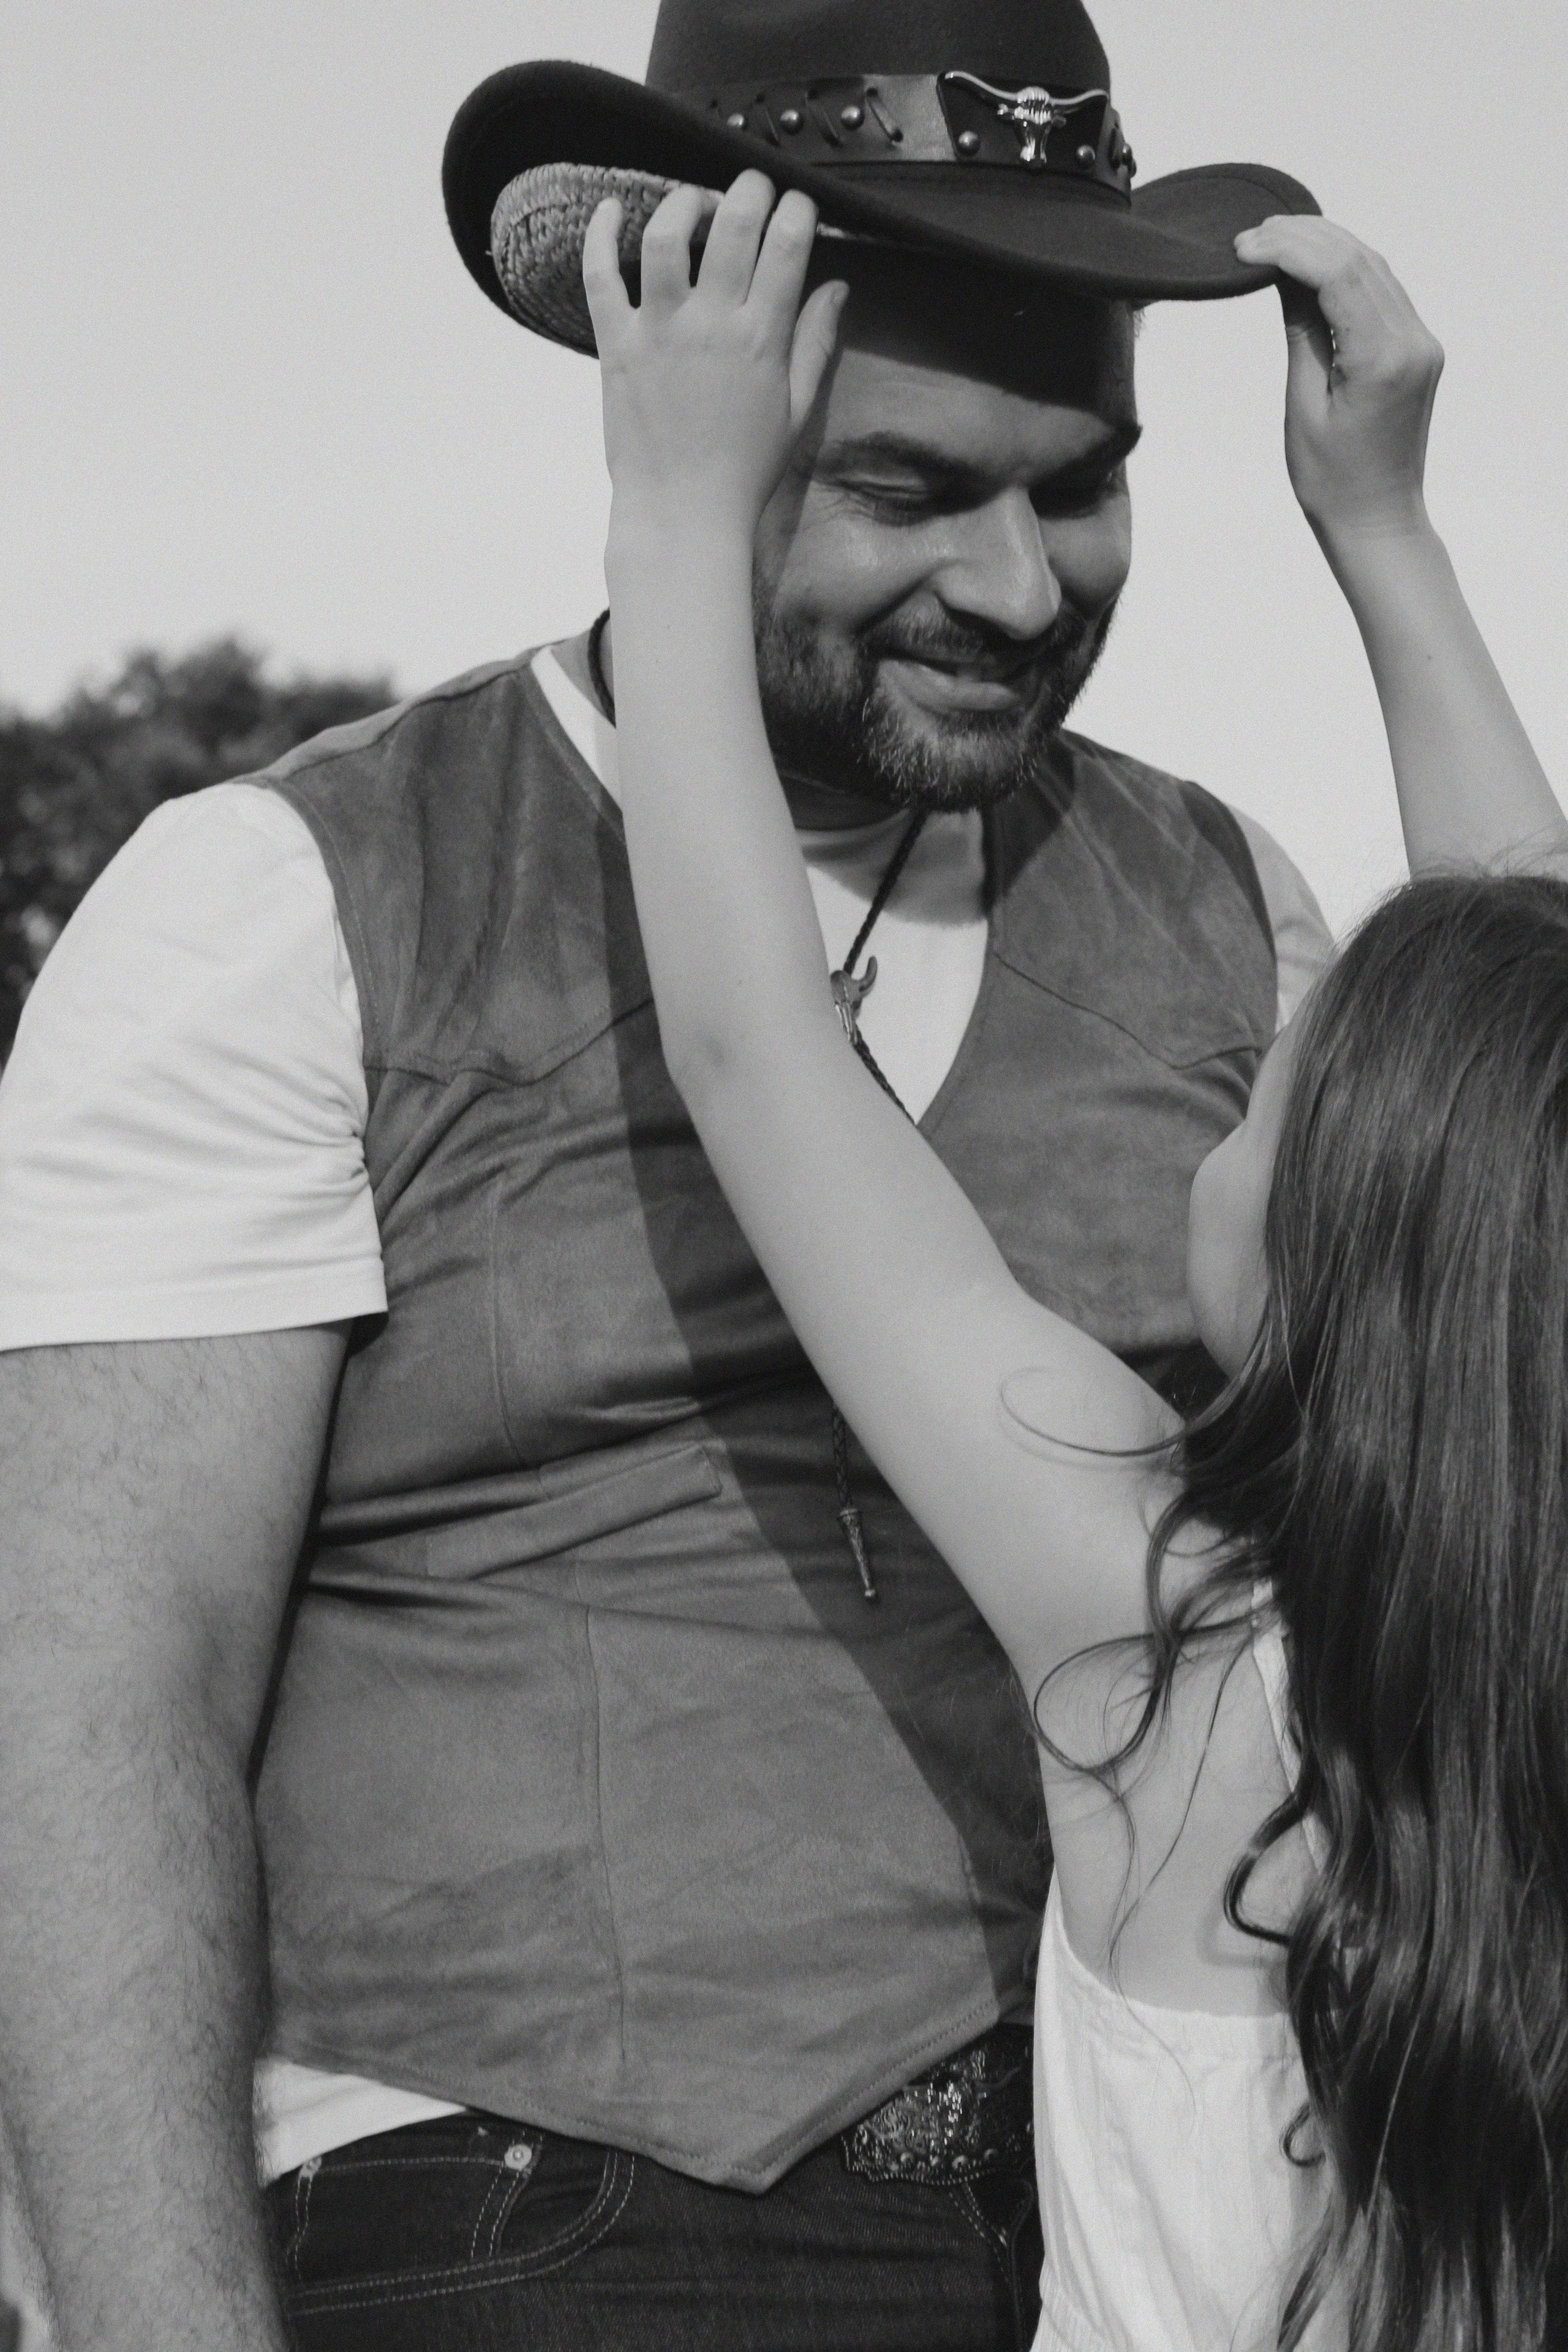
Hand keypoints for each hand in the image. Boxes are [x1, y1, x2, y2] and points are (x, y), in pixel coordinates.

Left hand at [583, 171, 847, 544]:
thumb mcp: (795, 410)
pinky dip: (602, 235)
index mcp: (760, 338)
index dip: (797, 210)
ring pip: (668, 236)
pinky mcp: (616, 345)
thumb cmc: (742, 471)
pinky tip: (611, 209)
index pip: (786, 245)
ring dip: (685, 202)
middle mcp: (710, 324)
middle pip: (734, 224)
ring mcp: (659, 331)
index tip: (798, 206)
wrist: (682, 515)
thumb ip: (815, 343)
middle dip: (749, 189)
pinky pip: (600, 276)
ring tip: (696, 203)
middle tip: (753, 187)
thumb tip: (837, 288)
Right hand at [1233, 216, 1443, 547]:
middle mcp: (1412, 342)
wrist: (1377, 519)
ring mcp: (1421, 342)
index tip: (1245, 247)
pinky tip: (1309, 264)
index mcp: (1384, 360)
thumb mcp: (1304, 405)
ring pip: (1373, 267)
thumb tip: (1284, 275)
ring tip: (1274, 238)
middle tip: (1252, 235)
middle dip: (1304, 238)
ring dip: (1324, 245)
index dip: (1289, 250)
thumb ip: (1302, 332)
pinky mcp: (1418, 348)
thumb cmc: (1332, 481)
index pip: (1339, 274)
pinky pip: (1382, 291)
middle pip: (1359, 260)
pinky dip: (1344, 269)